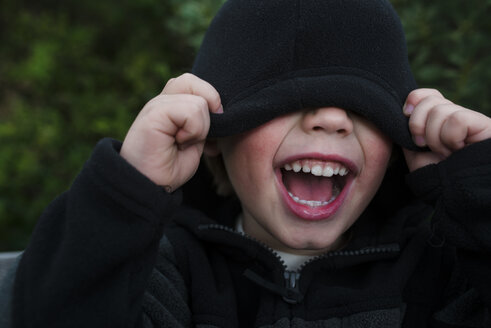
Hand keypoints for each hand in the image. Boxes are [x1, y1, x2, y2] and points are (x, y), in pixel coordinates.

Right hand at [120, 73, 221, 189]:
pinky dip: (193, 131)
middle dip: (207, 111)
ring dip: (199, 128)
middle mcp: (161, 100)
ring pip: (199, 101)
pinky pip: (191, 111)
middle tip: (199, 136)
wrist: (151, 187)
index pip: (196, 84)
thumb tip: (220, 109)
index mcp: (170, 104)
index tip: (209, 137)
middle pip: (193, 81)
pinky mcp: (154, 113)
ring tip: (182, 143)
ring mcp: (156, 105)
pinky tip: (178, 143)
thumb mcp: (194, 140)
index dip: (210, 104)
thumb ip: (203, 121)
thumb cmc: (169, 168)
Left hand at [402, 88, 490, 171]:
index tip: (405, 115)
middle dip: (417, 124)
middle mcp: (454, 116)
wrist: (458, 194)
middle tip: (424, 145)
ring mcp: (470, 120)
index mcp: (437, 120)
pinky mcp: (484, 125)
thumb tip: (404, 109)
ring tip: (445, 153)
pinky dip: (450, 138)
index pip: (425, 93)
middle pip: (429, 99)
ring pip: (440, 110)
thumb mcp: (414, 153)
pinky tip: (458, 149)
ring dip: (434, 138)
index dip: (414, 100)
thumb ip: (407, 131)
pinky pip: (456, 119)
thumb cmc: (436, 176)